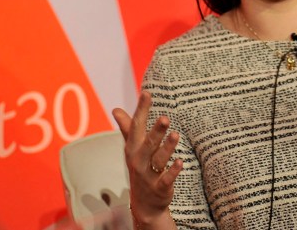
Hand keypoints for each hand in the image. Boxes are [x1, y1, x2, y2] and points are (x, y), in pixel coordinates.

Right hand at [112, 92, 183, 225]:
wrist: (144, 203)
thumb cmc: (140, 168)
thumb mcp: (132, 149)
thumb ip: (128, 128)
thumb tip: (116, 109)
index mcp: (133, 147)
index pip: (136, 126)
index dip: (141, 109)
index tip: (147, 93)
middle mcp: (139, 160)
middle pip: (148, 143)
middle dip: (156, 131)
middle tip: (165, 117)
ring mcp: (148, 175)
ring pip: (158, 159)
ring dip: (167, 148)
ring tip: (175, 135)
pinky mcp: (159, 187)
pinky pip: (166, 179)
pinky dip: (173, 171)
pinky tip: (181, 162)